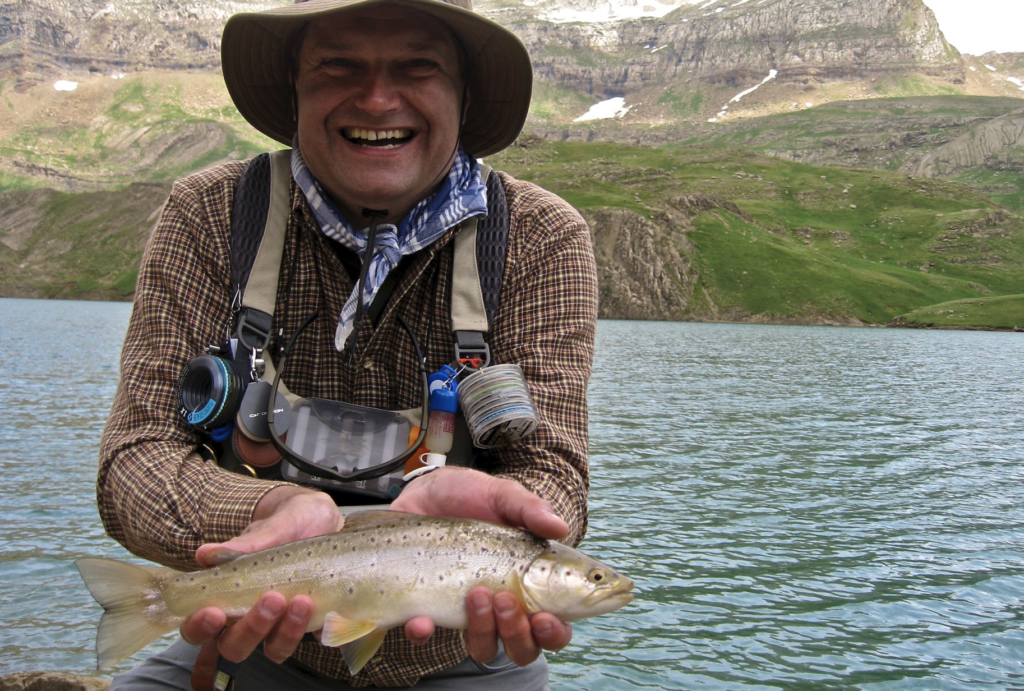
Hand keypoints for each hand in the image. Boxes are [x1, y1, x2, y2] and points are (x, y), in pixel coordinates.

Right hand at [180, 487, 343, 662]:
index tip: (214, 612)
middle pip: (234, 647)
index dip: (199, 628)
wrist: (323, 519)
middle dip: (251, 629)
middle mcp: (250, 617)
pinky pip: (316, 639)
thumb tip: (205, 555)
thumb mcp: (271, 528)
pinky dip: (321, 632)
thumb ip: (243, 545)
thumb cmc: (288, 524)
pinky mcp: (314, 622)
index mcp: (226, 597)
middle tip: (271, 599)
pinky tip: (328, 616)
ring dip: (286, 632)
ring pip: (274, 649)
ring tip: (302, 600)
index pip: (199, 628)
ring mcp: (282, 623)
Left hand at [391, 467, 573, 663]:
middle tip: (504, 599)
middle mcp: (500, 604)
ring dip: (482, 631)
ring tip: (476, 594)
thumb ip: (530, 510)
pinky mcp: (427, 605)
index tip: (543, 617)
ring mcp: (464, 608)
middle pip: (522, 647)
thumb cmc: (472, 495)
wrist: (426, 489)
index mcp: (528, 583)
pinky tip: (422, 620)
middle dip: (517, 634)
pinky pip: (425, 634)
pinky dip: (424, 632)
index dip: (553, 632)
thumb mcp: (502, 496)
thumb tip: (559, 528)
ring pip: (482, 647)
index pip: (551, 624)